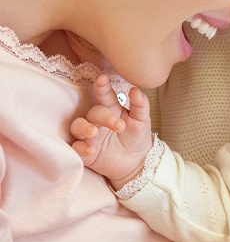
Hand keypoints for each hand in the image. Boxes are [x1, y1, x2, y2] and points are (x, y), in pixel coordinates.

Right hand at [71, 74, 152, 188]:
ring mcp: (89, 136)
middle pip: (93, 112)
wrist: (136, 162)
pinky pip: (75, 148)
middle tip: (119, 125)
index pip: (104, 95)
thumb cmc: (137, 136)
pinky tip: (91, 151)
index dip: (102, 87)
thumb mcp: (142, 120)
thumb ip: (140, 104)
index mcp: (111, 109)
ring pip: (77, 126)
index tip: (102, 79)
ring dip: (84, 128)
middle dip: (104, 117)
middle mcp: (97, 120)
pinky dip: (80, 149)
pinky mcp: (84, 152)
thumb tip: (135, 89)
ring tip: (94, 133)